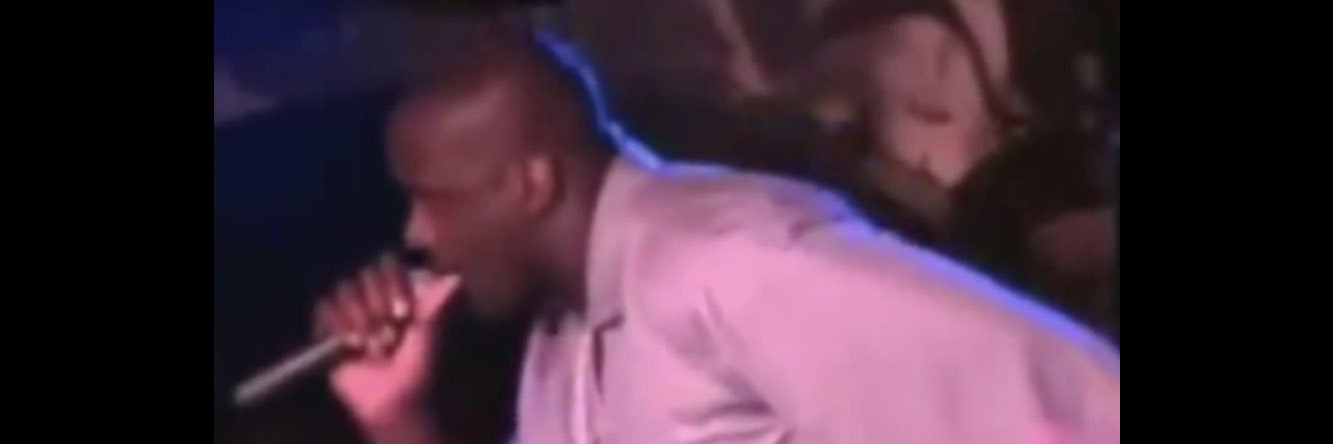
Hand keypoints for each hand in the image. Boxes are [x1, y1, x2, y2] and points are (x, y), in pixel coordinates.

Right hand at [313, 254, 460, 427]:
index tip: (404, 313)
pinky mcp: (330, 329)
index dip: (394, 285)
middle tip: (390, 335)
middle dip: (378, 305)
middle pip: (366, 274)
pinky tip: (353, 346)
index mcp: (403, 290)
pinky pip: (325, 307)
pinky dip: (338, 325)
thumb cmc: (423, 363)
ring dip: (360, 318)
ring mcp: (353, 311)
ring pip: (345, 289)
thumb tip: (456, 276)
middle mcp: (378, 296)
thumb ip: (438, 296)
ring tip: (373, 346)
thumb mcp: (433, 325)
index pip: (389, 263)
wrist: (398, 397)